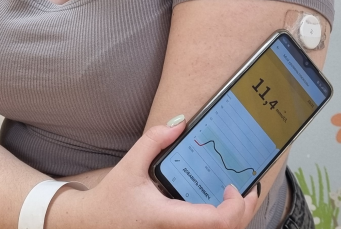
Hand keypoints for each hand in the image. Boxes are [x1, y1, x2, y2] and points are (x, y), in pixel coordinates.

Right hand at [48, 121, 259, 228]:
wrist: (92, 225)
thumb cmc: (111, 200)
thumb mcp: (130, 165)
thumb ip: (153, 141)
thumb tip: (180, 123)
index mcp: (168, 218)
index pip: (216, 222)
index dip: (234, 206)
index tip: (234, 187)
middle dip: (244, 212)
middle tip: (249, 190)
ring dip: (235, 219)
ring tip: (239, 198)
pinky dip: (221, 224)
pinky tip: (221, 209)